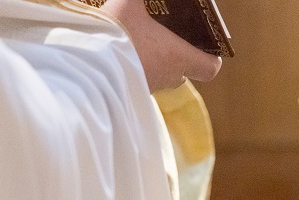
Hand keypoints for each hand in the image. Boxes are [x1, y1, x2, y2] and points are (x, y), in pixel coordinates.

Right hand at [101, 0, 220, 91]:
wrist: (87, 64)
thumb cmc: (117, 33)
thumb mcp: (128, 3)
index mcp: (178, 57)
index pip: (210, 68)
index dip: (212, 58)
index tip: (207, 48)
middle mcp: (168, 76)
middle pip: (185, 71)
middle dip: (179, 56)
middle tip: (169, 38)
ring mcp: (149, 87)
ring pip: (162, 76)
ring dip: (157, 62)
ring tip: (142, 41)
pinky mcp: (130, 91)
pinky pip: (141, 79)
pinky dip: (138, 67)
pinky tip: (124, 51)